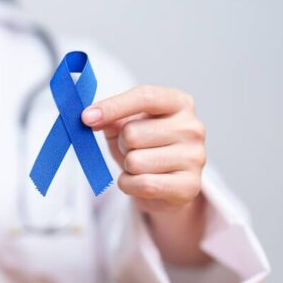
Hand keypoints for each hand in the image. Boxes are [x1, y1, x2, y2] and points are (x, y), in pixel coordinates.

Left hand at [81, 85, 205, 213]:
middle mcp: (193, 127)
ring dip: (127, 168)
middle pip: (132, 133)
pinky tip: (140, 183)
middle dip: (122, 145)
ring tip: (141, 167)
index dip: (113, 106)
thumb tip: (90, 117)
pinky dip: (130, 185)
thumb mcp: (126, 125)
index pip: (145, 97)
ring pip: (135, 161)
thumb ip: (110, 117)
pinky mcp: (191, 186)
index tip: (86, 117)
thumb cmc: (144, 148)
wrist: (164, 185)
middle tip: (132, 151)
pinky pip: (143, 184)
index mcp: (179, 103)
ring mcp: (195, 157)